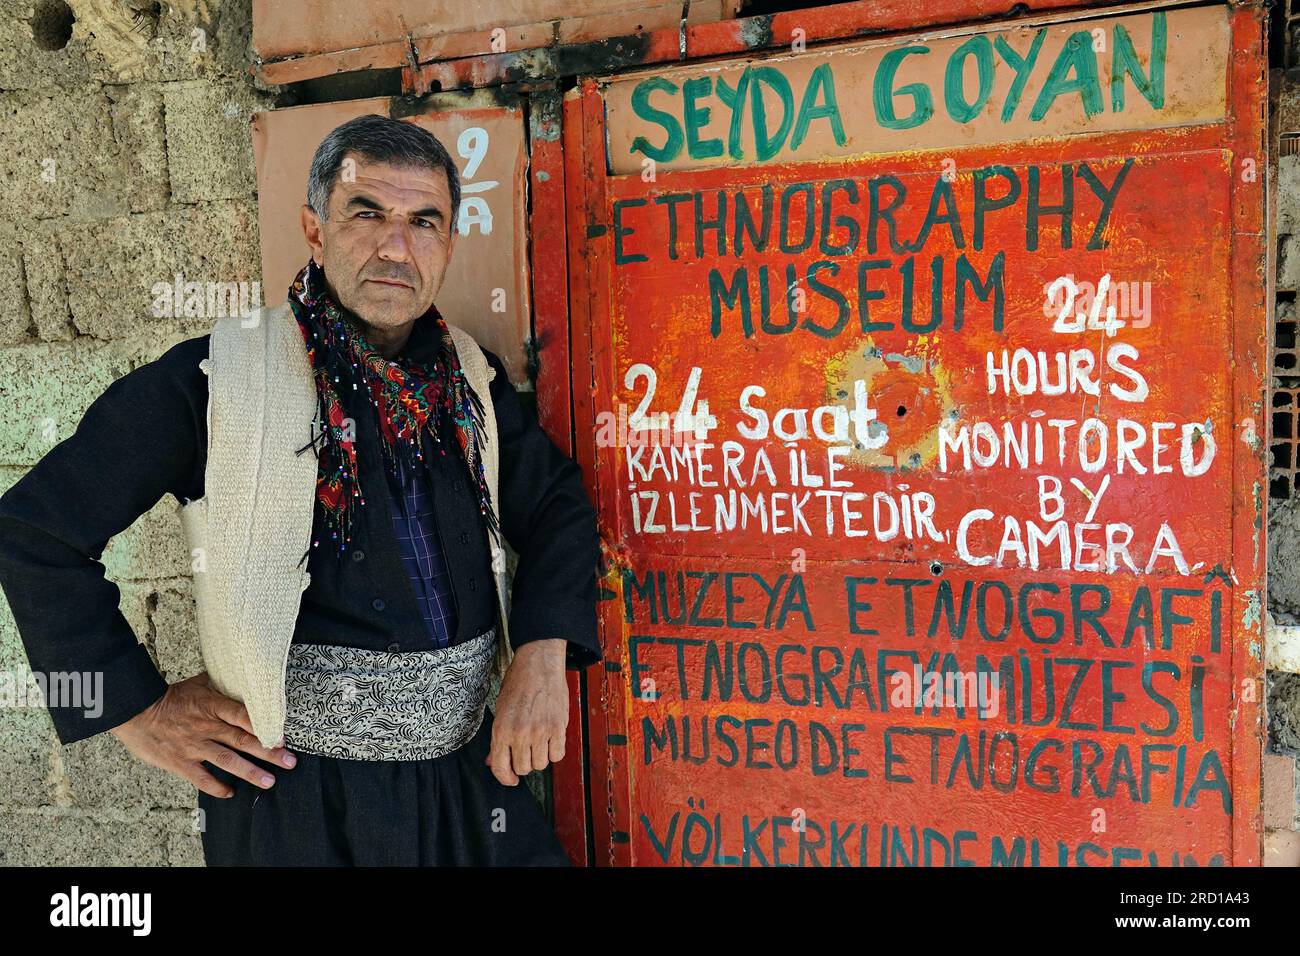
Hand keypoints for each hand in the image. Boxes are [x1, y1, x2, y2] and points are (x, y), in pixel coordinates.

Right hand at [111, 672, 296, 797]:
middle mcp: (207, 727)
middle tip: (290, 761)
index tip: (283, 736)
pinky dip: (217, 787)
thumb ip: (222, 683)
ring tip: (270, 781)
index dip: (264, 726)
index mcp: (213, 706)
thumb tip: (243, 674)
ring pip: (227, 760)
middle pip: (243, 740)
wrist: (135, 711)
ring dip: (250, 772)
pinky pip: (202, 778)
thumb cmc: (169, 697)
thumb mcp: (198, 683)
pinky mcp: (180, 762)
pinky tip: (230, 793)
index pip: (243, 716)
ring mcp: (194, 746)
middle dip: (269, 753)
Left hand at [486, 639, 567, 785]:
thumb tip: (493, 761)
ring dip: (540, 757)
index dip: (506, 778)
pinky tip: (552, 740)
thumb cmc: (518, 684)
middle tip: (526, 751)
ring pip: (541, 764)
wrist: (539, 664)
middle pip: (523, 768)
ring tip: (539, 743)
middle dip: (524, 763)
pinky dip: (555, 752)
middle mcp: (520, 734)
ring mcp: (540, 732)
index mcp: (501, 730)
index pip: (501, 768)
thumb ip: (498, 739)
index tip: (511, 779)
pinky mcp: (558, 728)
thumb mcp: (500, 710)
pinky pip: (558, 755)